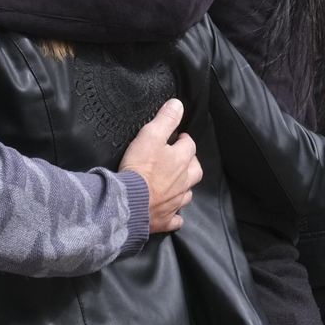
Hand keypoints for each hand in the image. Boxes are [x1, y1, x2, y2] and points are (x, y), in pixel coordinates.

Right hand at [119, 99, 201, 233]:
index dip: (183, 139)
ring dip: (184, 187)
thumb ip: (166, 119)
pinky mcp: (165, 219)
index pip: (189, 145)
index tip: (176, 137)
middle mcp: (183, 182)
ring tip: (176, 183)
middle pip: (195, 170)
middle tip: (180, 158)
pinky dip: (175, 216)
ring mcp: (175, 202)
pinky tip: (172, 215)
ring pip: (187, 194)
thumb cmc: (140, 169)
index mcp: (181, 161)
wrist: (129, 203)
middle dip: (190, 163)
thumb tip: (178, 104)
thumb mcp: (150, 136)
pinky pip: (175, 219)